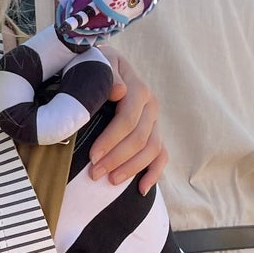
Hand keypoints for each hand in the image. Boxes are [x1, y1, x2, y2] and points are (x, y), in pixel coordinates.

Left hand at [88, 55, 166, 192]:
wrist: (102, 66)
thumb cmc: (94, 67)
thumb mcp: (97, 62)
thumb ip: (107, 74)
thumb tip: (120, 91)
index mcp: (138, 90)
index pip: (128, 120)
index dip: (111, 140)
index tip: (92, 156)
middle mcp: (150, 107)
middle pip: (140, 138)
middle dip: (117, 158)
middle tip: (94, 173)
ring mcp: (154, 122)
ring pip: (152, 150)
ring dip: (132, 168)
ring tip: (110, 181)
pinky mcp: (154, 134)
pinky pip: (161, 156)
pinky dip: (153, 174)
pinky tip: (140, 189)